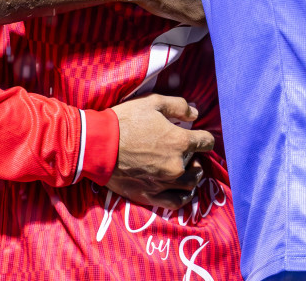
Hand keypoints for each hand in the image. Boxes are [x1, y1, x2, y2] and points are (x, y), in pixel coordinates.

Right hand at [107, 94, 214, 210]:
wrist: (98, 144)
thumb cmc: (125, 121)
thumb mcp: (153, 102)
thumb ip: (179, 106)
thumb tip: (196, 115)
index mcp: (180, 142)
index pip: (207, 142)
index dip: (204, 137)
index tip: (199, 136)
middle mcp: (177, 165)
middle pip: (199, 166)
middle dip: (195, 158)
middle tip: (186, 153)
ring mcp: (164, 183)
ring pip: (190, 185)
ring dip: (191, 177)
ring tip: (185, 171)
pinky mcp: (150, 195)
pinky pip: (175, 202)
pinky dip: (182, 197)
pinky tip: (181, 190)